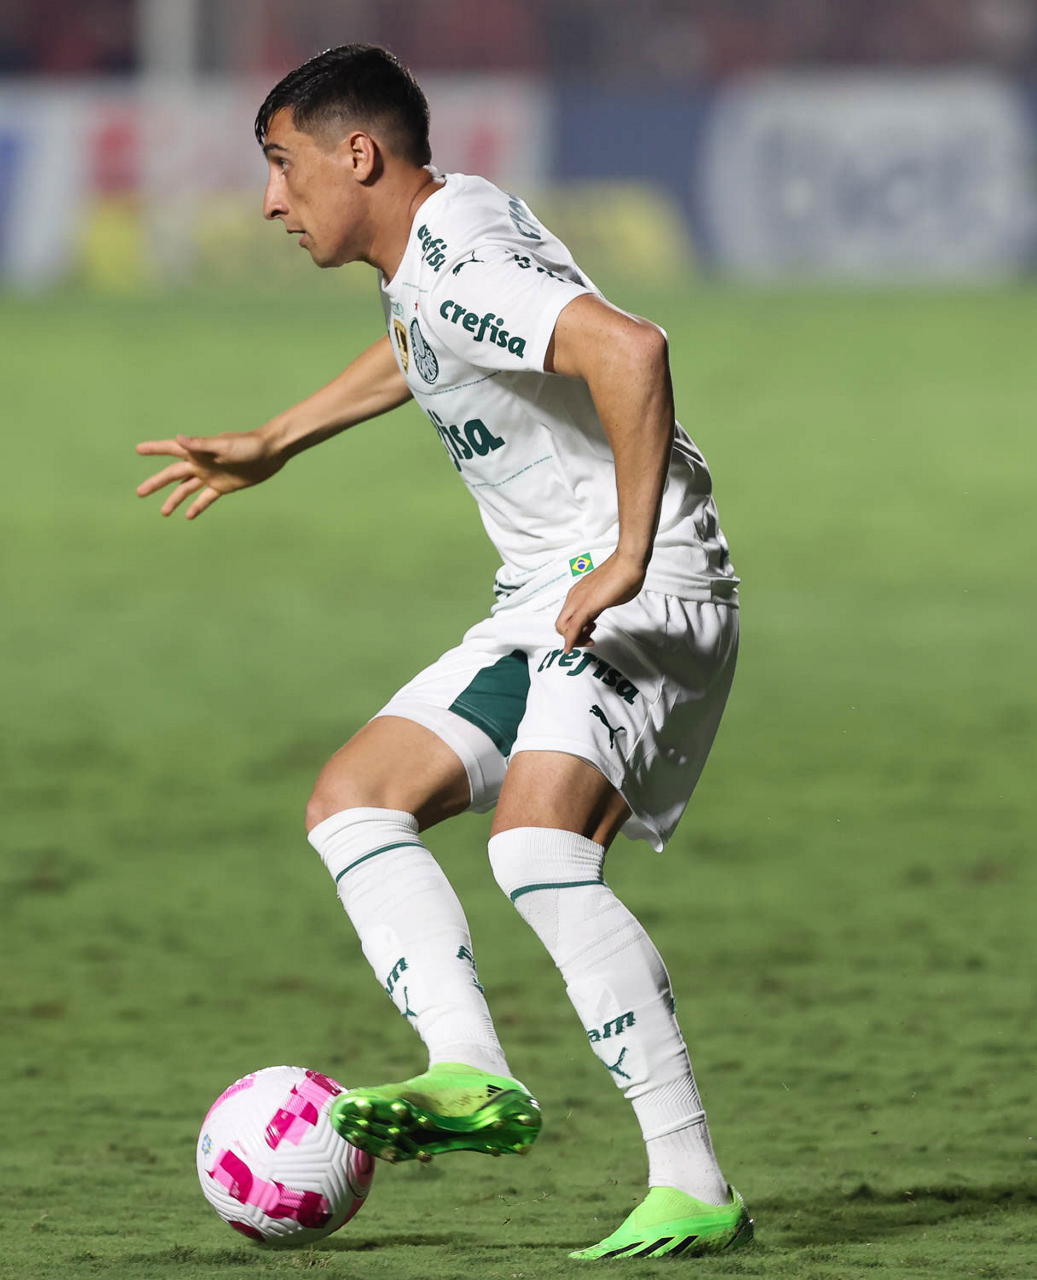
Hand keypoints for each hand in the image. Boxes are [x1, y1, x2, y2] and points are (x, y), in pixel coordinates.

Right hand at [135, 431, 285, 518]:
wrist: (271, 452)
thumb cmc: (248, 445)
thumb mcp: (224, 445)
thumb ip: (201, 444)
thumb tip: (178, 439)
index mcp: (198, 451)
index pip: (171, 449)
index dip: (154, 449)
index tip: (137, 450)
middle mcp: (201, 464)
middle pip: (173, 475)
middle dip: (156, 483)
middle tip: (139, 493)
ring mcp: (211, 476)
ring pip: (186, 489)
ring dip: (174, 499)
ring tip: (163, 513)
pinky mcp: (223, 487)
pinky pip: (206, 498)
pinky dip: (197, 507)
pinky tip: (188, 516)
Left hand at [554, 552, 645, 652]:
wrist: (628, 563)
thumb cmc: (623, 575)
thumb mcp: (608, 596)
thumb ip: (601, 604)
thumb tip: (601, 608)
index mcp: (579, 593)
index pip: (567, 617)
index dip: (575, 630)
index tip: (590, 632)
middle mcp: (574, 596)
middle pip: (561, 625)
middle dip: (572, 638)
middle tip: (589, 639)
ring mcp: (578, 600)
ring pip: (563, 628)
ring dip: (574, 640)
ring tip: (590, 638)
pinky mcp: (586, 606)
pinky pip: (572, 628)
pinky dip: (570, 641)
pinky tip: (571, 648)